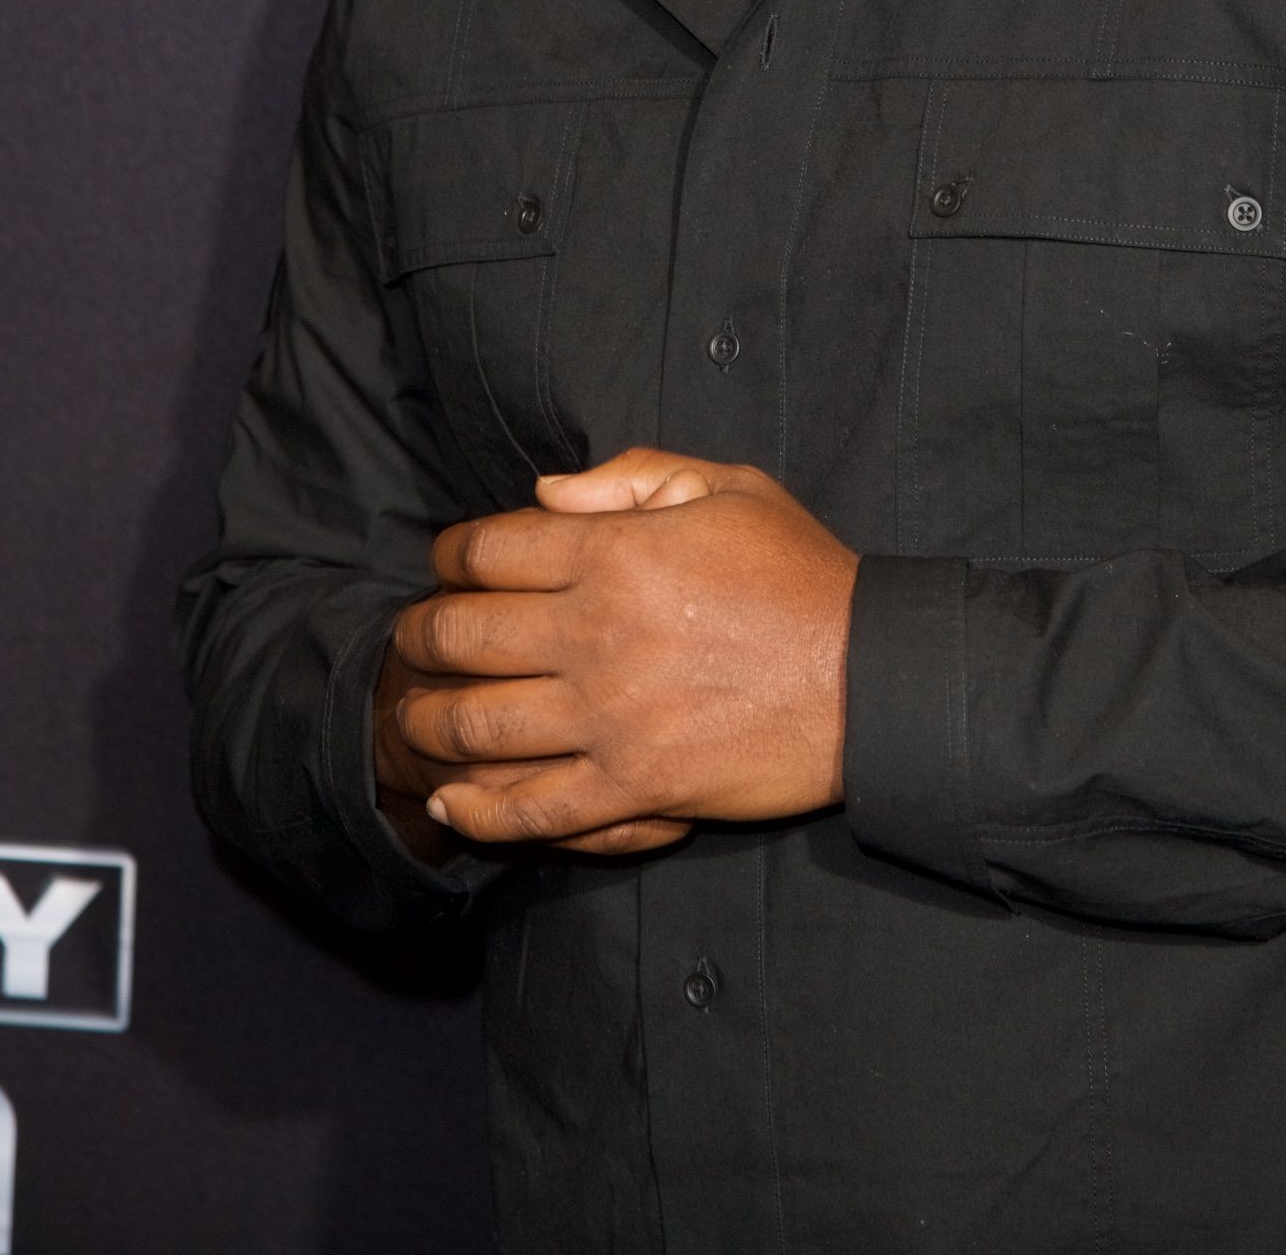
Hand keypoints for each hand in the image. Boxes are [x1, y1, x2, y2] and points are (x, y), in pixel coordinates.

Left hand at [376, 449, 859, 852]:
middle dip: (422, 634)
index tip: (446, 563)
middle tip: (414, 638)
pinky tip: (452, 803)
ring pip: (478, 724)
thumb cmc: (801, 573)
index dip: (451, 554)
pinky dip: (480, 810)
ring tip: (415, 715)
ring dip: (428, 720)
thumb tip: (545, 493)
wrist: (871, 676)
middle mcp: (598, 632)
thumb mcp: (728, 486)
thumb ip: (632, 474)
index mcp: (617, 552)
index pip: (490, 550)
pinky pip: (532, 807)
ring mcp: (611, 716)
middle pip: (463, 635)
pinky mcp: (635, 786)